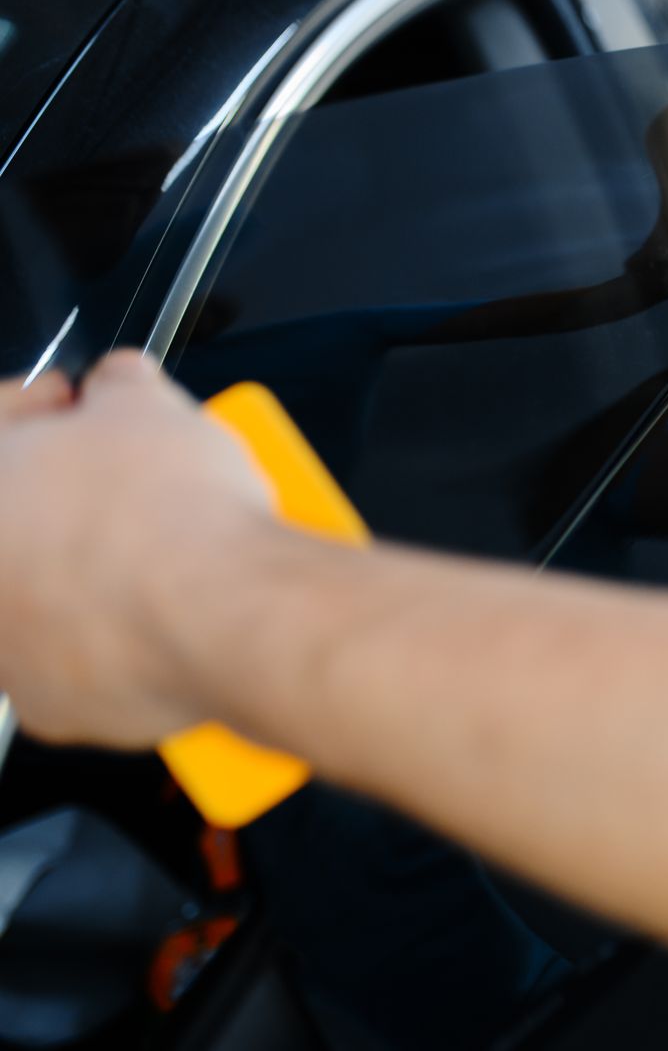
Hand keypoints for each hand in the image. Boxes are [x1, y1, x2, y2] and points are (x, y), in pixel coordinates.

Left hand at [0, 353, 273, 747]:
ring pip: (46, 592)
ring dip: (94, 563)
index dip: (35, 406)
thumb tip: (121, 385)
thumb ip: (116, 385)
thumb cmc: (169, 517)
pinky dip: (120, 627)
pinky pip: (84, 653)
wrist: (223, 611)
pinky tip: (167, 602)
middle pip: (15, 520)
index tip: (76, 403)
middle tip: (124, 472)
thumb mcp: (146, 402)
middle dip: (65, 492)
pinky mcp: (55, 704)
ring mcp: (5, 650)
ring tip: (160, 543)